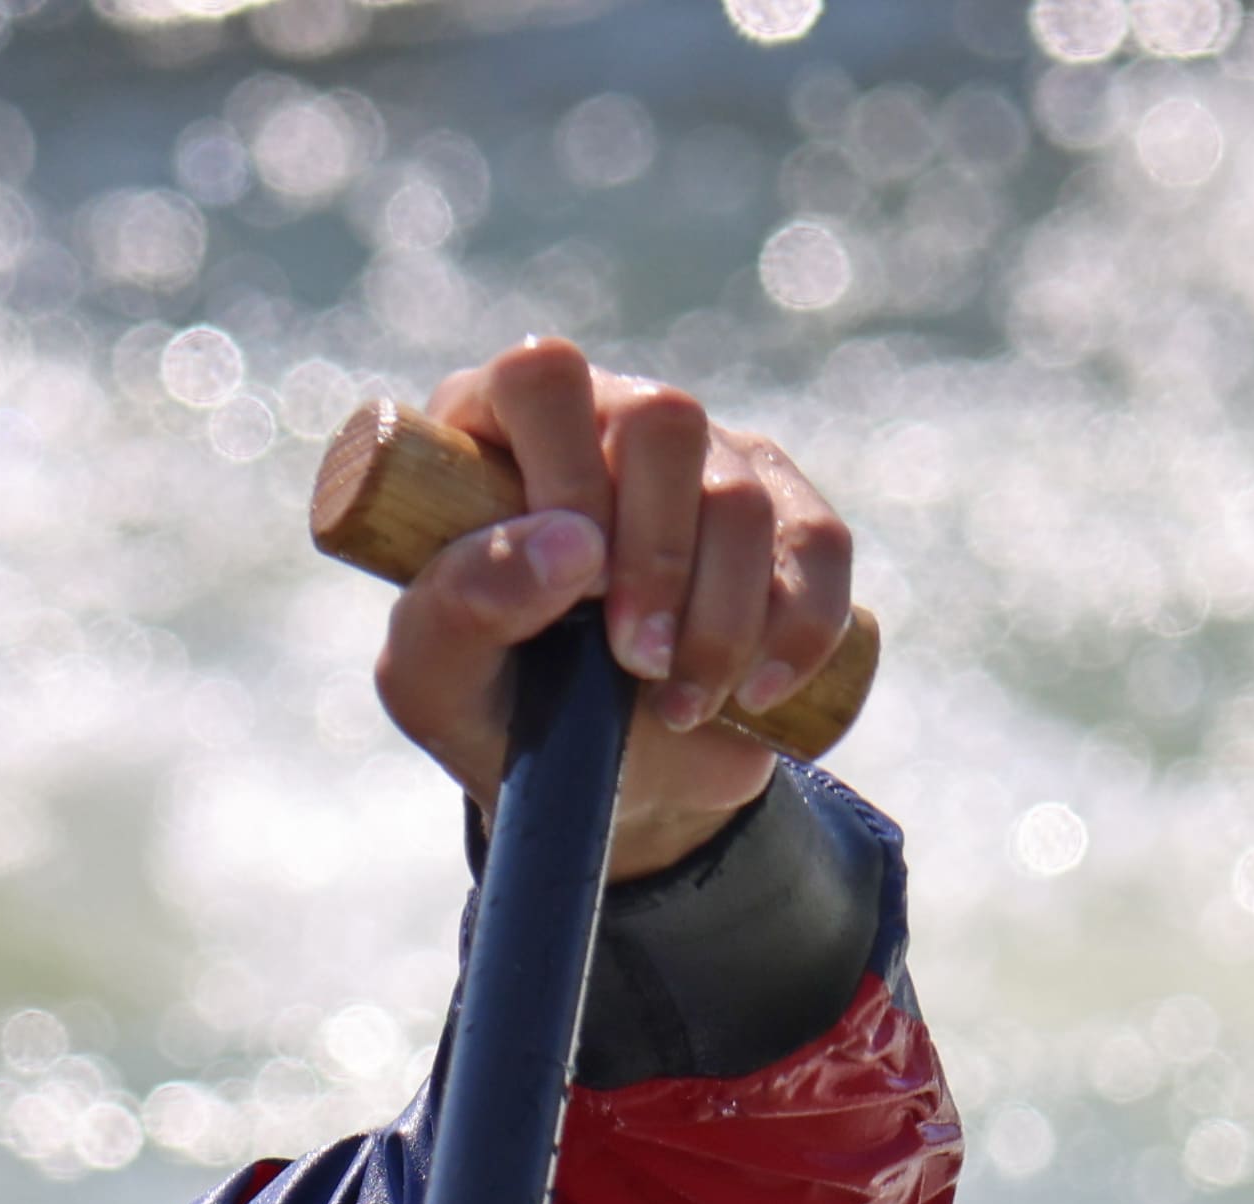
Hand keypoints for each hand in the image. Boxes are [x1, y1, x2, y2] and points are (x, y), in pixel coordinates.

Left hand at [371, 331, 853, 884]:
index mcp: (499, 428)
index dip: (567, 472)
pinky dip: (797, 631)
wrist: (609, 776)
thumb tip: (571, 546)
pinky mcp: (787, 515)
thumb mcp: (434, 680)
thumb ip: (459, 608)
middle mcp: (609, 418)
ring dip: (719, 619)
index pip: (541, 377)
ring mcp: (707, 458)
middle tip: (634, 662)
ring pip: (742, 494)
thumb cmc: (496, 706)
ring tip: (677, 705)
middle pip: (664, 420)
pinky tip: (754, 695)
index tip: (576, 583)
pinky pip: (820, 546)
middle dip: (658, 558)